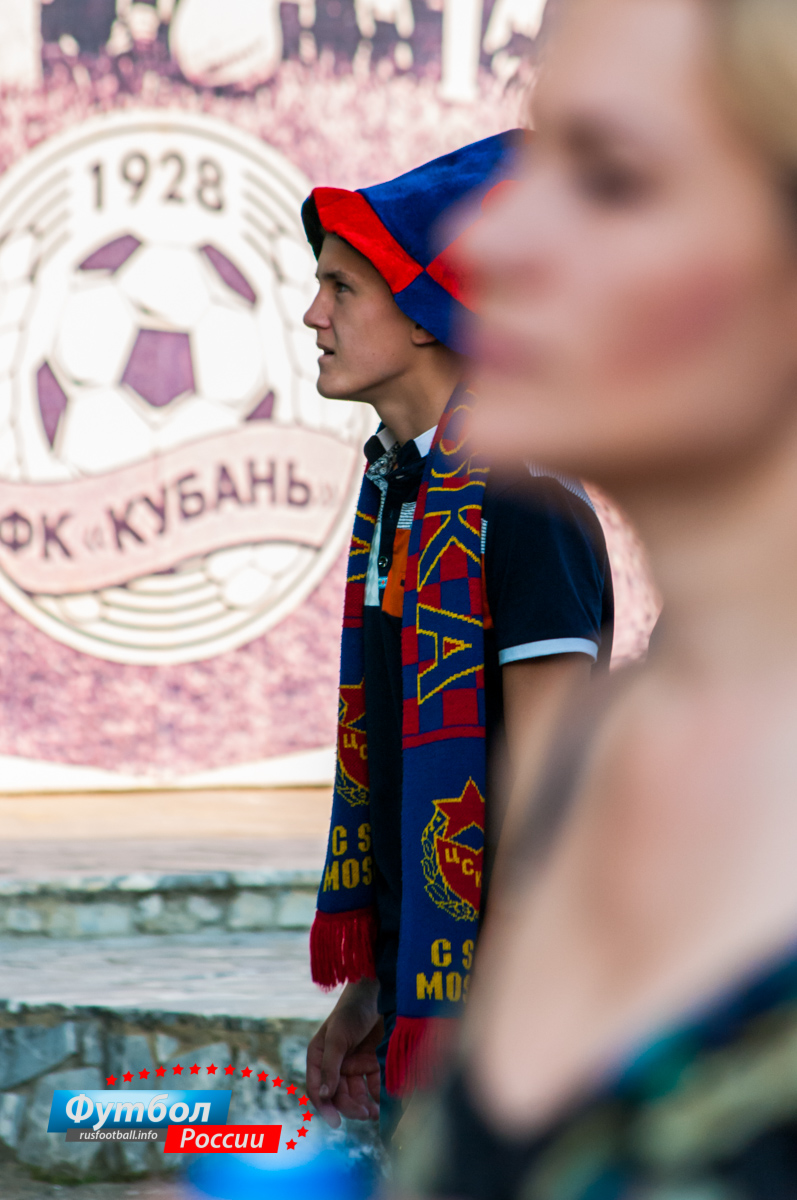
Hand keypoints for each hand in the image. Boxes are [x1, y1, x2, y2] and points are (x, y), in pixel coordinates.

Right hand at [306, 978, 382, 1127]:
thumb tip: (324, 1096)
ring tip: (375, 1113)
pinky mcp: (370, 1062)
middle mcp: (334, 1063)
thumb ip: (330, 1067)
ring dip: (363, 1104)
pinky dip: (376, 1094)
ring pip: (356, 1093)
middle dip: (350, 1106)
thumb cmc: (351, 1012)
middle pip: (339, 1094)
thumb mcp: (337, 1038)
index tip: (336, 1123)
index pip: (317, 1088)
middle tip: (365, 1115)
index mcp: (318, 1056)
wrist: (378, 994)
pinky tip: (384, 1102)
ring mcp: (352, 1063)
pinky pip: (372, 1084)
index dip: (325, 1107)